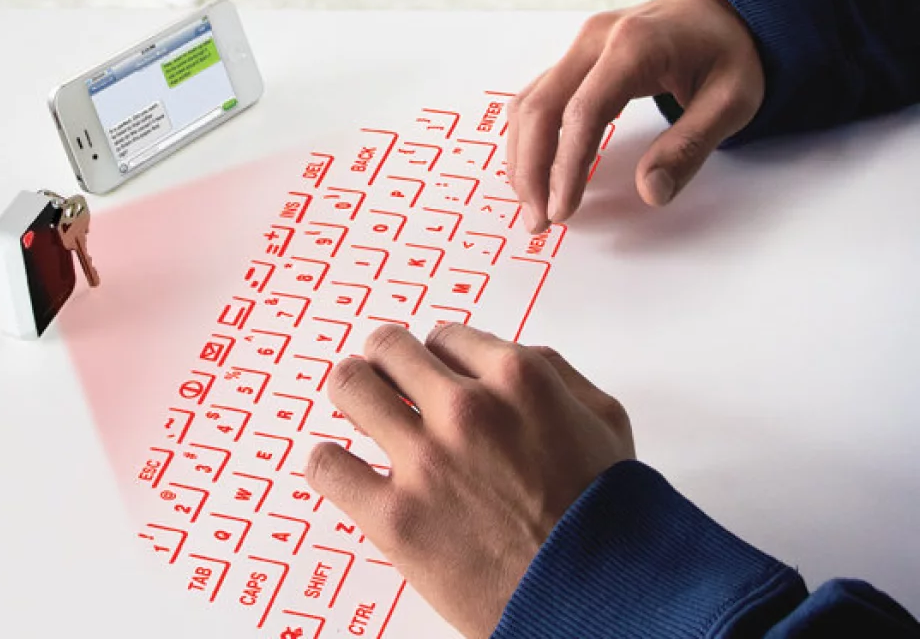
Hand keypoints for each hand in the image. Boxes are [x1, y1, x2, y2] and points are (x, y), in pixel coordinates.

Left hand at [305, 325, 634, 638]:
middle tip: (386, 381)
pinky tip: (342, 467)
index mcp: (517, 379)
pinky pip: (326, 467)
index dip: (438, 356)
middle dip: (386, 361)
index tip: (435, 375)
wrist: (601, 599)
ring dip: (351, 394)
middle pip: (387, 347)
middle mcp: (466, 409)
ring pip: (348, 386)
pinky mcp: (395, 517)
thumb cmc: (608, 516)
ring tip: (359, 412)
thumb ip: (554, 373)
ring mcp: (425, 462)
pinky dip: (327, 462)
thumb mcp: (604, 420)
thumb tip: (509, 353)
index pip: (444, 336)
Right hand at [507, 0, 765, 232]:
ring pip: (528, 104)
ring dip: (522, 159)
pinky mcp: (574, 58)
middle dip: (531, 171)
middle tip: (538, 220)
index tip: (564, 211)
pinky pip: (536, 98)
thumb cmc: (730, 53)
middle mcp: (595, 39)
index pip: (582, 113)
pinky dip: (528, 139)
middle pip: (540, 108)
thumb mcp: (732, 102)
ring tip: (533, 204)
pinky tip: (534, 171)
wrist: (725, 10)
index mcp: (636, 45)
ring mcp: (579, 46)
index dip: (567, 167)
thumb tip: (650, 192)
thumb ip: (689, 147)